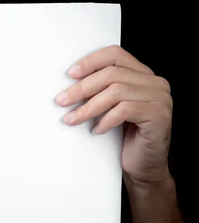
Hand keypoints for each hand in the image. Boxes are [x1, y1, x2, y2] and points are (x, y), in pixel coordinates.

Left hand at [55, 45, 172, 186]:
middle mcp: (155, 83)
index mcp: (143, 74)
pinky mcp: (160, 116)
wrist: (144, 167)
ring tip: (72, 119)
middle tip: (61, 100)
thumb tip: (68, 81)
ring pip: (115, 92)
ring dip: (88, 107)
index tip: (70, 74)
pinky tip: (96, 130)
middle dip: (82, 88)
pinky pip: (125, 110)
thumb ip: (100, 89)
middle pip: (112, 74)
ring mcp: (160, 99)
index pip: (115, 55)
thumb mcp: (110, 107)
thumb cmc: (124, 136)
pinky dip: (105, 120)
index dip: (91, 61)